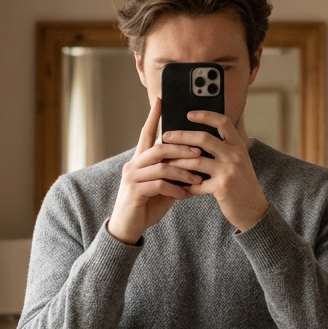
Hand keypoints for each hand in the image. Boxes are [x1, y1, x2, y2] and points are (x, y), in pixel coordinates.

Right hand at [107, 99, 205, 245]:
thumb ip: (173, 172)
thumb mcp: (162, 186)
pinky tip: (186, 194)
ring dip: (182, 171)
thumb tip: (193, 163)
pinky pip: (159, 185)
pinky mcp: (134, 191)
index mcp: (139, 160)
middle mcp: (133, 164)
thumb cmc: (146, 205)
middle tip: (199, 151)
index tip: (162, 100)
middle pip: (159, 147)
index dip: (153, 117)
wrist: (128, 228)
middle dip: (181, 148)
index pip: (146, 133)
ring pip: (161, 166)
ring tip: (198, 178)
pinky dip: (175, 189)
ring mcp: (132, 177)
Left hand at [162, 112, 268, 232]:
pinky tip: (177, 187)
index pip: (223, 122)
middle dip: (181, 136)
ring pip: (196, 160)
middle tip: (166, 136)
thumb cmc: (241, 185)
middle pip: (204, 138)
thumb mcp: (238, 162)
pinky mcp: (222, 187)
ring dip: (177, 161)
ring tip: (165, 162)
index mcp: (238, 146)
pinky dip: (185, 186)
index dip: (205, 115)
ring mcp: (229, 171)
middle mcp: (235, 155)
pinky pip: (197, 184)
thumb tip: (196, 139)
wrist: (254, 209)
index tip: (189, 114)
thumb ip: (223, 150)